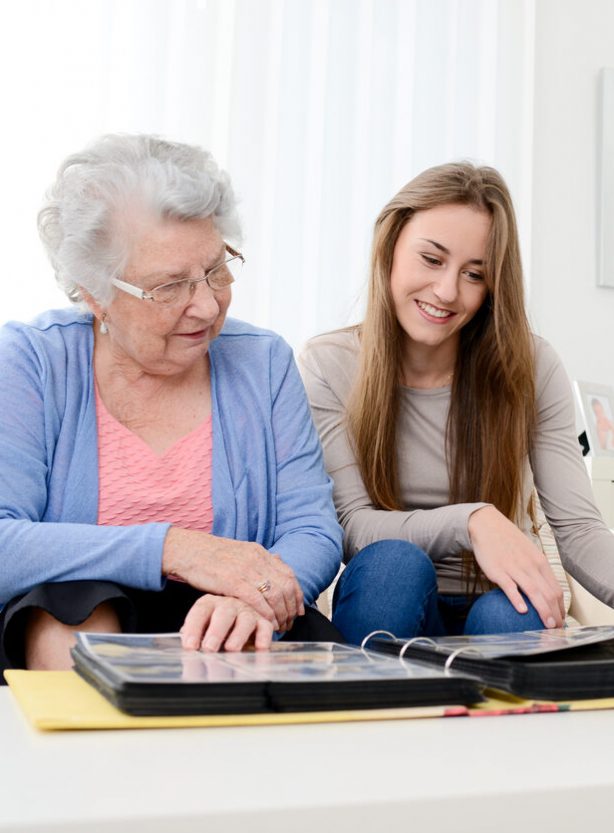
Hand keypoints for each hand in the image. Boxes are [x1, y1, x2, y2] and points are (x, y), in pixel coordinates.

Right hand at [162, 528, 304, 630]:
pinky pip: (257, 600)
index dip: (297, 594)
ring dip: (281, 614)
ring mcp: (246, 570)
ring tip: (280, 626)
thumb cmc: (210, 555)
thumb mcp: (240, 552)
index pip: (288, 574)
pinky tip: (268, 623)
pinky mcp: (233, 581)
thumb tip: (276, 563)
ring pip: (275, 594)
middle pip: (286, 587)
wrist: (188, 550)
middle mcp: (257, 559)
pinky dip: (266, 614)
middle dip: (291, 608)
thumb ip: (257, 560)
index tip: (298, 609)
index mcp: (259, 552)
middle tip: (290, 623)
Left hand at [180, 594, 273, 651]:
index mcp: (210, 603)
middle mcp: (229, 604)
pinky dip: (264, 637)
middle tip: (209, 648)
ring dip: (238, 635)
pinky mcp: (263, 621)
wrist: (238, 616)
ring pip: (245, 619)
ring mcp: (247, 611)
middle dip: (216, 631)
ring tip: (231, 649)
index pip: (200, 612)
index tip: (189, 646)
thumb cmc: (215, 624)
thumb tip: (189, 647)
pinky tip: (260, 648)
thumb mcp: (202, 626)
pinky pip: (265, 627)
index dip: (193, 628)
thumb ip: (195, 634)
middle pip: (224, 613)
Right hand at [468, 506, 564, 627]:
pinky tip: (522, 611)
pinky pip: (511, 587)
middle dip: (556, 614)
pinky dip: (518, 600)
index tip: (560, 620)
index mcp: (540, 562)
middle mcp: (531, 566)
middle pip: (549, 594)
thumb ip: (535, 569)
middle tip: (556, 629)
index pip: (556, 589)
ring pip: (534, 593)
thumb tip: (542, 589)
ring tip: (547, 626)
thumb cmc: (507, 541)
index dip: (561, 608)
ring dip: (543, 611)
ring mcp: (515, 568)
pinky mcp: (499, 571)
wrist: (487, 525)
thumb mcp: (527, 552)